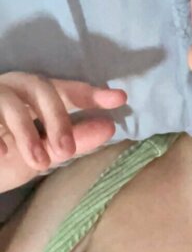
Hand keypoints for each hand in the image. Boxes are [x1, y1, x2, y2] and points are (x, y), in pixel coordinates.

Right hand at [0, 73, 126, 192]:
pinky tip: (3, 155)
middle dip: (58, 118)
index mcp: (34, 97)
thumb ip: (75, 141)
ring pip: (11, 103)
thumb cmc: (8, 159)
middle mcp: (13, 89)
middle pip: (40, 87)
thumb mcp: (44, 153)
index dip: (91, 93)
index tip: (119, 99)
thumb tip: (109, 127)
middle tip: (67, 150)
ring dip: (28, 134)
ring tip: (39, 163)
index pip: (66, 90)